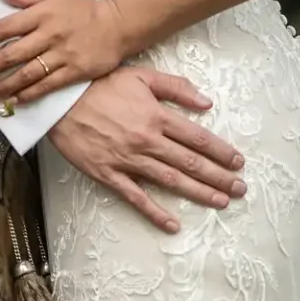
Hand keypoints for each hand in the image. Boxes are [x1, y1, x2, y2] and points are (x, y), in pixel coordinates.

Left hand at [0, 0, 132, 103]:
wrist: (117, 25)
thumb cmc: (81, 10)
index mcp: (42, 14)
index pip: (7, 27)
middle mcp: (49, 35)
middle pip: (13, 54)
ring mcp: (61, 55)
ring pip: (27, 73)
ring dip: (5, 85)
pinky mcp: (74, 72)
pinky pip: (46, 86)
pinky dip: (28, 95)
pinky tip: (14, 101)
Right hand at [47, 68, 246, 233]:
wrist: (59, 101)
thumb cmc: (99, 84)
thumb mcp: (140, 76)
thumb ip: (175, 87)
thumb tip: (207, 103)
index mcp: (156, 116)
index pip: (197, 138)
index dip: (221, 151)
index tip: (238, 162)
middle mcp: (147, 140)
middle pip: (190, 162)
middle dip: (219, 176)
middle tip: (240, 188)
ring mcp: (128, 160)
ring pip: (171, 181)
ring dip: (199, 193)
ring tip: (222, 202)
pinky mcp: (109, 174)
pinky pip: (136, 197)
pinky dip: (155, 212)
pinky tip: (173, 225)